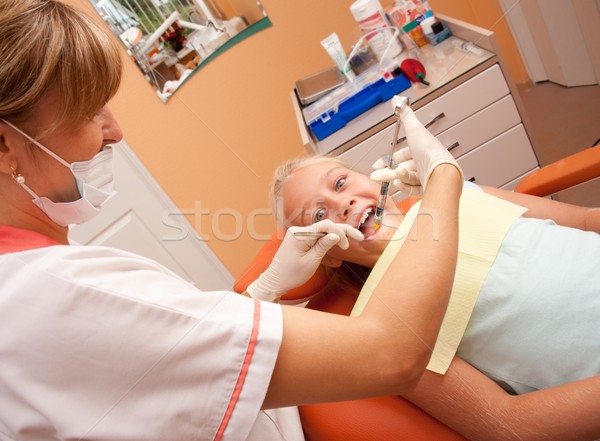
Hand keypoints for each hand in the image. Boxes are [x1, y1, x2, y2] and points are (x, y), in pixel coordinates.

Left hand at [246, 220, 363, 301]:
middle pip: (326, 227)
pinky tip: (340, 242)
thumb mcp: (310, 262)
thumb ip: (323, 246)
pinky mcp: (301, 239)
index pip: (325, 226)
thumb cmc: (291, 274)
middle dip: (342, 232)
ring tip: (353, 240)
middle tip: (359, 238)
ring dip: (337, 236)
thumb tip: (336, 235)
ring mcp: (300, 234)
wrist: (275, 280)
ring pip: (323, 231)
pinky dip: (328, 240)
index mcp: (300, 235)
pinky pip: (317, 236)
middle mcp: (299, 231)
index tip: (347, 246)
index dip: (340, 232)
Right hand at [370, 105, 462, 194]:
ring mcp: (427, 177)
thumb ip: (405, 114)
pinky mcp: (428, 189)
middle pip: (402, 168)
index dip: (389, 159)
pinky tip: (400, 183)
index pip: (402, 155)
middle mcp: (425, 163)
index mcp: (422, 149)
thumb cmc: (428, 150)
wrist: (440, 172)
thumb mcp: (414, 128)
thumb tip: (396, 98)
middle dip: (387, 172)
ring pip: (406, 179)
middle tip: (375, 175)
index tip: (377, 165)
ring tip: (390, 179)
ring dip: (396, 178)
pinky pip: (413, 189)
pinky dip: (405, 186)